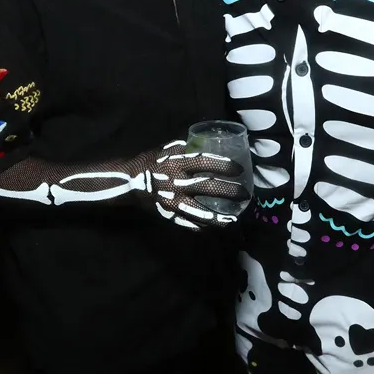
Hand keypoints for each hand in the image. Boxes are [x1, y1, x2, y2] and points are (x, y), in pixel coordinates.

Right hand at [129, 140, 246, 230]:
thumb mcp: (167, 150)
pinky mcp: (169, 214)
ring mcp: (173, 201)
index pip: (207, 163)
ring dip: (219, 218)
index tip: (240, 170)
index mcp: (178, 163)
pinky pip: (188, 224)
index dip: (226, 166)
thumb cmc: (151, 162)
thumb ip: (187, 149)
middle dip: (230, 192)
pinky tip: (213, 228)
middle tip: (245, 194)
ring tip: (234, 220)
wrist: (129, 182)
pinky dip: (202, 227)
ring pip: (201, 212)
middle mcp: (177, 182)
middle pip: (210, 188)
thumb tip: (208, 146)